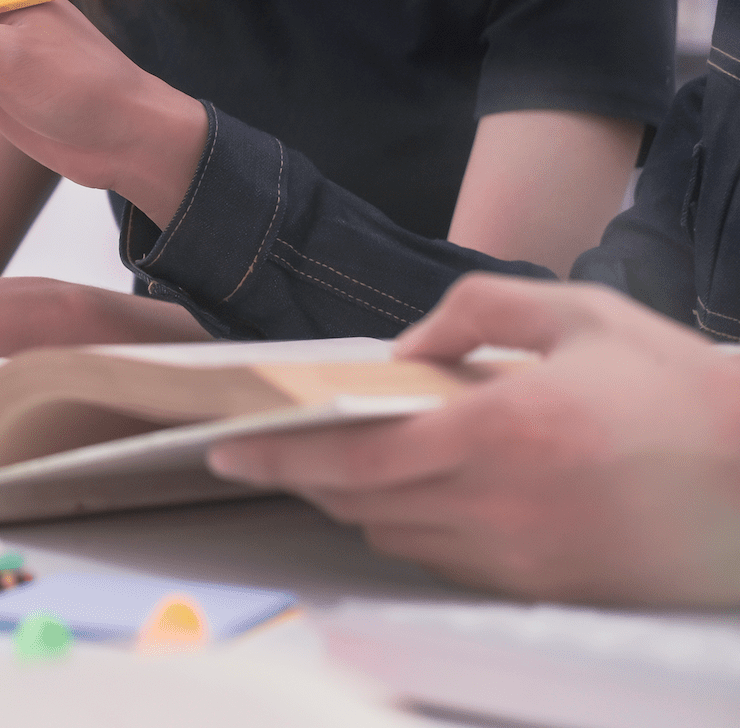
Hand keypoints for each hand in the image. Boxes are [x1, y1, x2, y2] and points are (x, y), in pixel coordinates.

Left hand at [207, 274, 739, 605]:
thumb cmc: (672, 384)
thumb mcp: (576, 313)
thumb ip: (476, 310)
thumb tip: (404, 345)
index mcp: (499, 431)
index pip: (351, 459)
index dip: (278, 456)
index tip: (227, 448)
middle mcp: (501, 505)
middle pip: (360, 505)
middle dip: (309, 476)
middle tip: (278, 445)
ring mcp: (523, 558)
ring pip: (397, 539)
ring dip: (360, 503)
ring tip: (348, 462)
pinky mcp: (545, 588)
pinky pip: (446, 563)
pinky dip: (416, 529)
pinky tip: (423, 492)